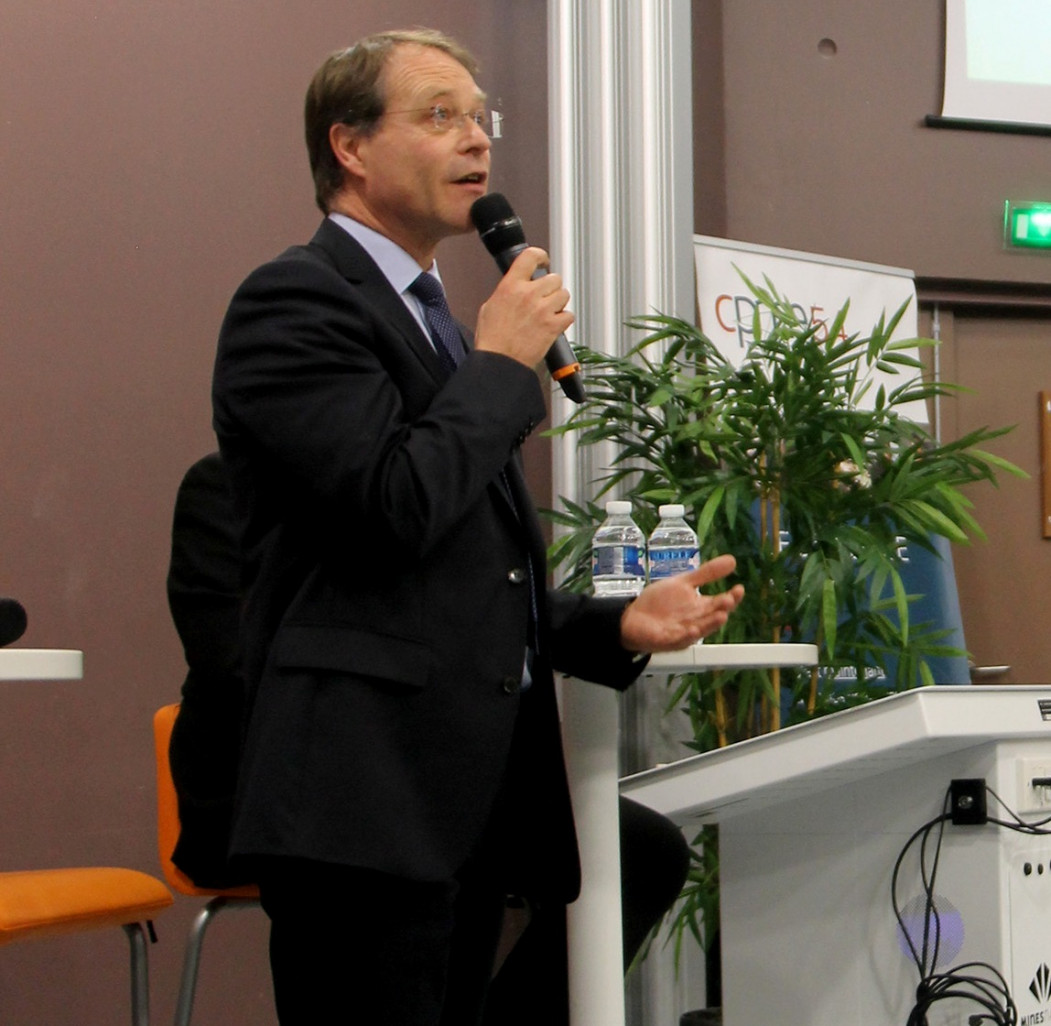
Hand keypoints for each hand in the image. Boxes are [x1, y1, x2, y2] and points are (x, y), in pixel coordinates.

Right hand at [474, 247, 573, 367]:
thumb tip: (515, 288)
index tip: (543, 262)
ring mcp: (542, 310)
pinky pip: (569, 315)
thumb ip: (506, 292)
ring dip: (559, 302)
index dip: (541, 257)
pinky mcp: (553, 326)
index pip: (530, 256)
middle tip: (545, 298)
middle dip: (551, 287)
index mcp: (510, 286)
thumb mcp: (489, 307)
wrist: (499, 362)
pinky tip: (554, 325)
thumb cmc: (492, 340)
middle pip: (554, 278)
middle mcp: (528, 294)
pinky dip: (564, 320)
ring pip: (564, 294)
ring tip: (549, 312)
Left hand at [620, 554, 744, 652]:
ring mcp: (683, 632)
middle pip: (713, 617)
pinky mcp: (667, 640)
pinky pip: (679, 639)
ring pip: (701, 630)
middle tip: (730, 600)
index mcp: (701, 608)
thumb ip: (706, 573)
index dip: (731, 597)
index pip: (720, 603)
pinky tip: (693, 629)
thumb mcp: (683, 583)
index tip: (739, 589)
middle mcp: (696, 621)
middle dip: (722, 609)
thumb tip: (732, 559)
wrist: (633, 617)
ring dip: (710, 624)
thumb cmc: (660, 603)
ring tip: (721, 616)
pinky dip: (687, 635)